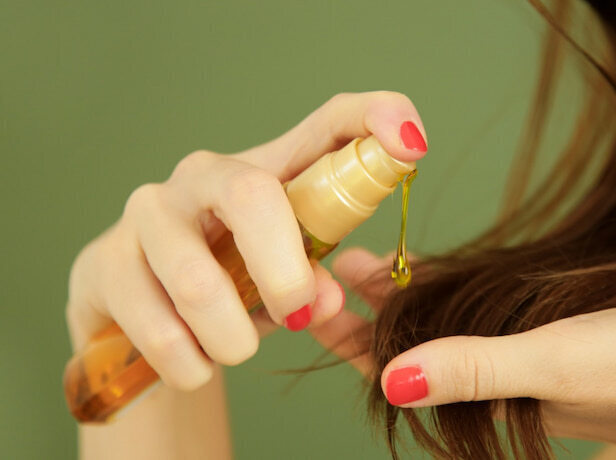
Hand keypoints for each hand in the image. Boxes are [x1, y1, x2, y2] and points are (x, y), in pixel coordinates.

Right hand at [66, 91, 427, 391]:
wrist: (144, 310)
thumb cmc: (232, 281)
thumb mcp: (287, 276)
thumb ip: (316, 280)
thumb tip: (320, 299)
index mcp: (267, 171)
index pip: (330, 123)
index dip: (376, 118)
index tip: (411, 146)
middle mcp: (205, 175)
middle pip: (253, 196)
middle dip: (284, 273)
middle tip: (298, 315)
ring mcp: (149, 211)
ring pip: (198, 281)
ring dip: (233, 336)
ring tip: (236, 347)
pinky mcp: (106, 261)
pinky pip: (156, 327)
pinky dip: (189, 362)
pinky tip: (195, 360)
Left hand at [312, 259, 615, 457]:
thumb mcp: (559, 363)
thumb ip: (477, 370)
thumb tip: (389, 383)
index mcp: (487, 401)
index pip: (394, 372)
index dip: (350, 337)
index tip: (317, 293)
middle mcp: (493, 385)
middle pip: (406, 346)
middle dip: (363, 310)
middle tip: (327, 261)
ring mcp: (517, 362)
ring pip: (436, 328)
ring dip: (399, 297)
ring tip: (361, 257)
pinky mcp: (545, 340)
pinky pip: (474, 316)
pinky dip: (444, 292)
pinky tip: (428, 271)